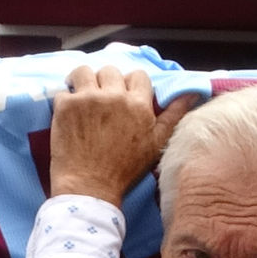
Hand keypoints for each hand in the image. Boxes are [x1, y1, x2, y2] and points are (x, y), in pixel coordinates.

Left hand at [48, 67, 197, 203]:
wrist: (90, 187)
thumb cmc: (124, 170)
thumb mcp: (156, 144)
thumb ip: (173, 115)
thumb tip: (192, 94)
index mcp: (138, 104)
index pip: (138, 75)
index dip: (131, 85)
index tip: (123, 98)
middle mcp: (114, 96)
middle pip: (111, 71)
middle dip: (106, 82)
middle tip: (101, 100)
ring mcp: (88, 99)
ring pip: (84, 72)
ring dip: (83, 81)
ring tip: (82, 96)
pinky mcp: (66, 106)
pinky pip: (64, 91)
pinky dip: (66, 100)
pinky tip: (70, 115)